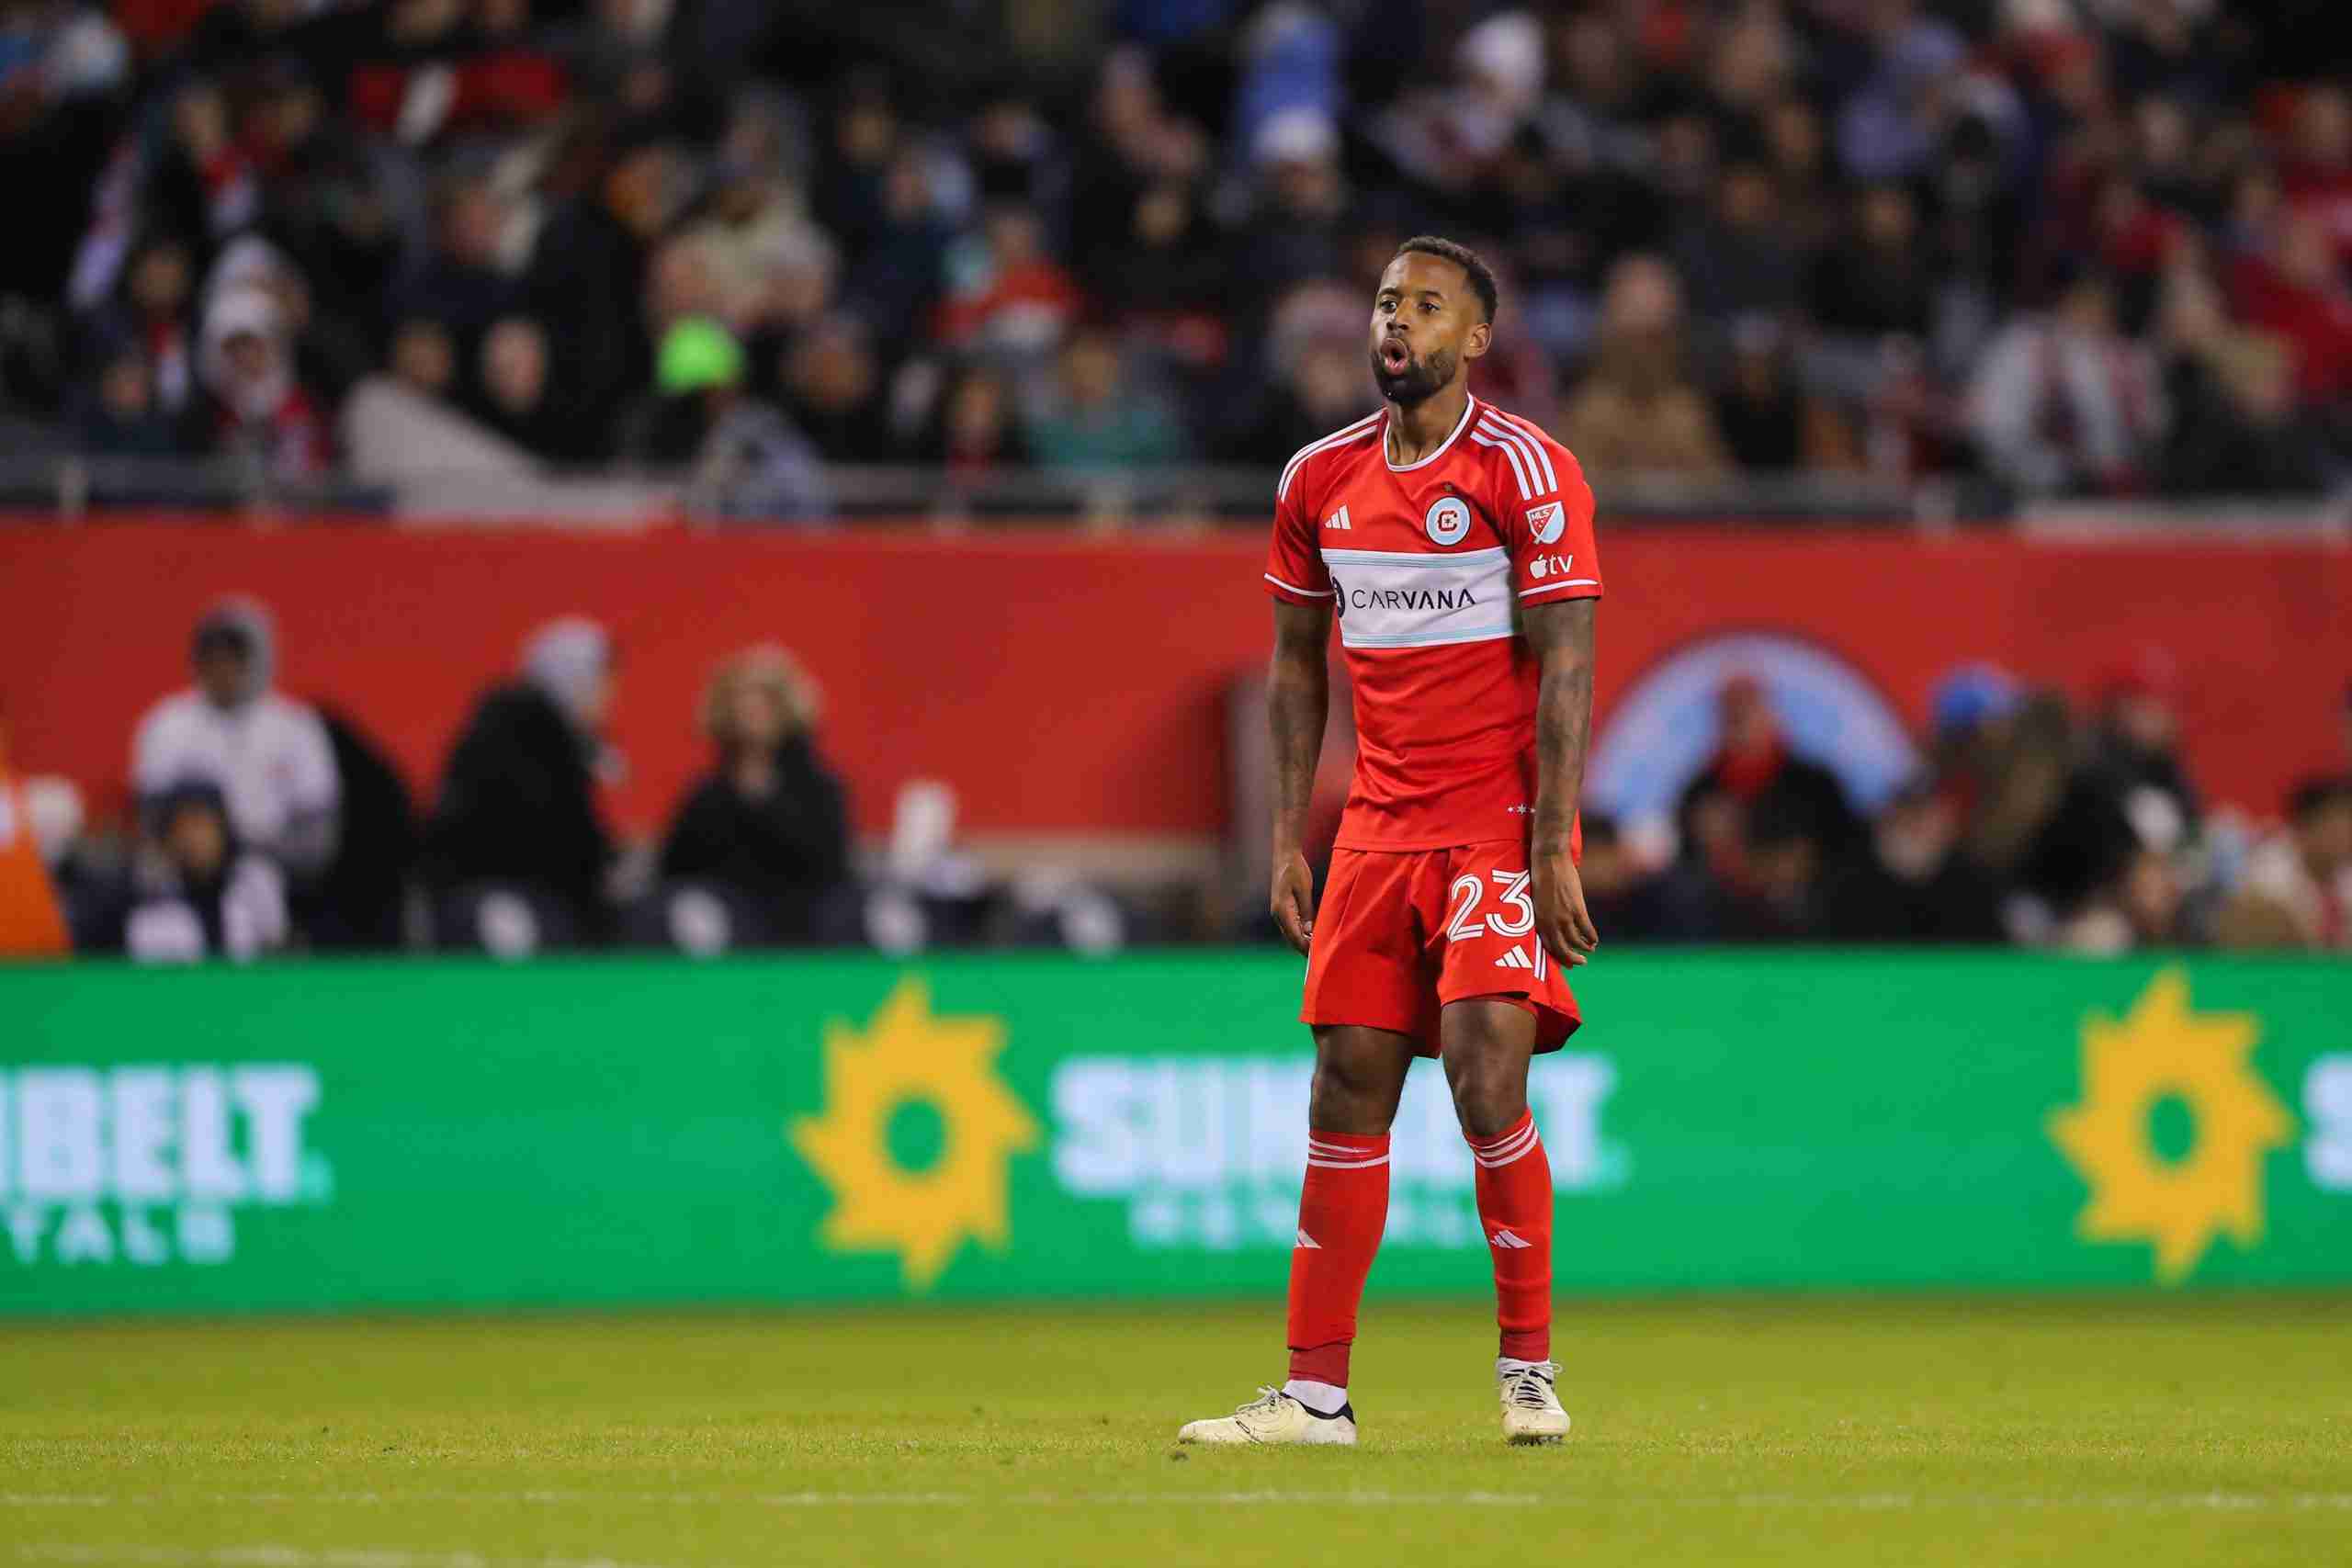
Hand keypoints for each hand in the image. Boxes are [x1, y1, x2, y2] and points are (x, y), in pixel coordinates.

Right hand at [1270, 850, 1315, 955]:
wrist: (1285, 855)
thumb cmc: (1295, 869)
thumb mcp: (1304, 889)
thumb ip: (1307, 910)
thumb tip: (1310, 930)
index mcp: (1281, 910)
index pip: (1294, 935)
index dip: (1305, 947)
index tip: (1315, 957)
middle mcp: (1277, 913)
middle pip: (1291, 937)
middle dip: (1303, 948)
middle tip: (1317, 959)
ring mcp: (1278, 911)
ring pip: (1291, 932)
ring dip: (1302, 941)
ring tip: (1315, 951)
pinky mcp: (1282, 907)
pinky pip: (1291, 924)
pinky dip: (1300, 932)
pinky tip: (1310, 936)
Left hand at [1531, 847, 1598, 967]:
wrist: (1549, 860)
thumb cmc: (1541, 876)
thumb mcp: (1537, 901)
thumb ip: (1545, 914)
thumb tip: (1554, 924)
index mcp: (1538, 920)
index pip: (1549, 946)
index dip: (1559, 956)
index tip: (1566, 962)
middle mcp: (1550, 922)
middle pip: (1562, 948)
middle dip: (1572, 959)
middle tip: (1580, 963)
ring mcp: (1564, 916)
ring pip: (1576, 941)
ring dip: (1584, 948)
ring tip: (1590, 950)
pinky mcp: (1577, 908)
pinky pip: (1586, 929)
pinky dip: (1592, 937)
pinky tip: (1595, 940)